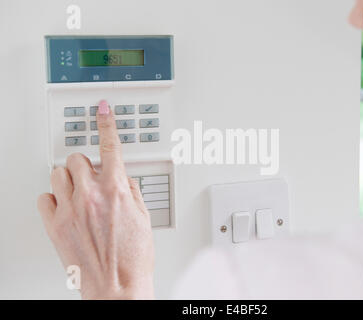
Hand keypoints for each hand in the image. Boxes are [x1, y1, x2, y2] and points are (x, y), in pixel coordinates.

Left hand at [37, 100, 153, 298]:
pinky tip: (66, 206)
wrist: (117, 287)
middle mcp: (92, 196)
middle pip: (78, 157)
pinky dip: (54, 197)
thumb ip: (132, 191)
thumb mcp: (144, 218)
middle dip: (87, 163)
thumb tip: (124, 180)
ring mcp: (71, 210)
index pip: (111, 146)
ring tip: (79, 192)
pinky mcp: (55, 226)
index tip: (102, 108)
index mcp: (117, 190)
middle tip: (94, 177)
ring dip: (70, 178)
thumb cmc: (134, 258)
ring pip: (58, 172)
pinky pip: (44, 197)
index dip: (107, 122)